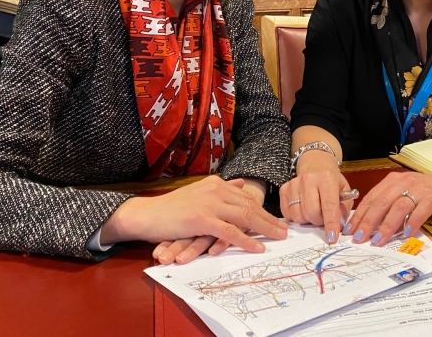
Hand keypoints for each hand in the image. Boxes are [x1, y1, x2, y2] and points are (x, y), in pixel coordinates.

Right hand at [101, 176, 286, 261]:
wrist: (146, 214)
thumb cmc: (170, 208)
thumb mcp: (198, 193)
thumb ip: (221, 189)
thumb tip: (240, 185)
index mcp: (216, 184)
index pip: (245, 198)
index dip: (263, 209)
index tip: (278, 220)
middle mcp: (215, 190)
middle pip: (249, 206)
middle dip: (270, 219)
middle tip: (285, 230)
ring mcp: (209, 204)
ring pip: (244, 216)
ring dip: (265, 228)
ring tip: (279, 237)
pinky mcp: (201, 219)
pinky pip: (230, 231)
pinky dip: (246, 240)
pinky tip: (258, 247)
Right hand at [279, 151, 352, 243]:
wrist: (316, 167)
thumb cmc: (332, 183)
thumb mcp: (345, 193)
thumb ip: (343, 210)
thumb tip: (338, 227)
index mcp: (326, 178)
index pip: (329, 205)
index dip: (331, 223)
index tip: (332, 238)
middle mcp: (308, 179)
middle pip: (311, 213)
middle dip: (319, 222)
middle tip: (323, 218)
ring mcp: (293, 184)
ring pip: (298, 216)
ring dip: (307, 220)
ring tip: (313, 212)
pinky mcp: (283, 190)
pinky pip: (288, 215)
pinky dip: (297, 217)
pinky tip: (303, 209)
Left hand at [343, 169, 431, 246]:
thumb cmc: (431, 191)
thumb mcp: (406, 193)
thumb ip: (390, 204)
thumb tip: (371, 225)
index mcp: (394, 181)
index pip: (372, 198)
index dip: (359, 215)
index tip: (349, 231)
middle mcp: (404, 183)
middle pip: (381, 202)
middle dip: (368, 222)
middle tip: (358, 238)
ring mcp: (420, 190)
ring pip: (398, 207)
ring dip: (386, 225)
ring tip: (378, 241)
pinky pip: (421, 211)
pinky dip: (412, 222)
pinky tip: (406, 234)